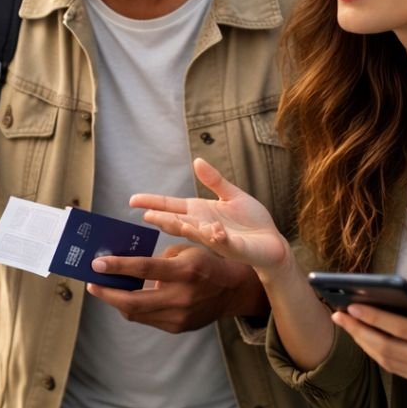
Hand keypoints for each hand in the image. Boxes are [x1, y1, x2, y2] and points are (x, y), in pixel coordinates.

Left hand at [86, 243, 266, 332]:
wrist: (231, 292)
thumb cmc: (203, 264)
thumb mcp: (184, 252)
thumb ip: (155, 260)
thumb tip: (121, 267)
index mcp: (186, 271)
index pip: (145, 269)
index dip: (118, 267)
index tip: (96, 264)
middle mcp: (183, 297)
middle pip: (134, 301)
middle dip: (107, 293)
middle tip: (91, 284)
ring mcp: (180, 316)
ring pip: (136, 313)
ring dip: (116, 301)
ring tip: (103, 289)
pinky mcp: (177, 328)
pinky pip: (146, 319)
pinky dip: (133, 308)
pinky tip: (123, 298)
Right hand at [129, 158, 292, 276]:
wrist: (273, 242)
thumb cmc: (252, 222)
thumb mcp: (231, 195)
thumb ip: (214, 180)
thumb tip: (197, 161)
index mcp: (200, 212)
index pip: (171, 206)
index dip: (152, 202)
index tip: (133, 200)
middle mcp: (202, 226)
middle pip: (176, 220)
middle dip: (161, 217)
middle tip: (145, 214)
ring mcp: (216, 238)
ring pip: (194, 232)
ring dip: (181, 226)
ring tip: (164, 220)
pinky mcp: (234, 247)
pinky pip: (223, 241)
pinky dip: (216, 235)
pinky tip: (210, 228)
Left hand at [332, 282, 406, 389]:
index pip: (402, 329)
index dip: (374, 318)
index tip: (352, 306)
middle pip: (387, 349)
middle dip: (359, 332)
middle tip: (338, 315)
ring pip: (388, 362)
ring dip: (364, 344)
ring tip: (347, 325)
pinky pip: (397, 369)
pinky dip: (378, 354)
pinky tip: (366, 339)